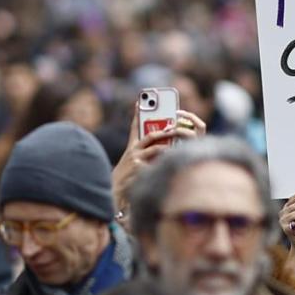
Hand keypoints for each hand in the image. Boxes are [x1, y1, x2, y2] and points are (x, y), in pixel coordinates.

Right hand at [113, 102, 207, 216]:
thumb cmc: (127, 178)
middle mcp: (133, 151)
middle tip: (177, 126)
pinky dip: (167, 161)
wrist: (114, 193)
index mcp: (131, 147)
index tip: (139, 101)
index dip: (138, 113)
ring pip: (157, 148)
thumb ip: (145, 153)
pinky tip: (175, 162)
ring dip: (170, 145)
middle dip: (166, 130)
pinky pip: (158, 162)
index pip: (135, 127)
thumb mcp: (133, 163)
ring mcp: (136, 159)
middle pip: (151, 135)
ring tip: (180, 143)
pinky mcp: (139, 168)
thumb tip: (165, 146)